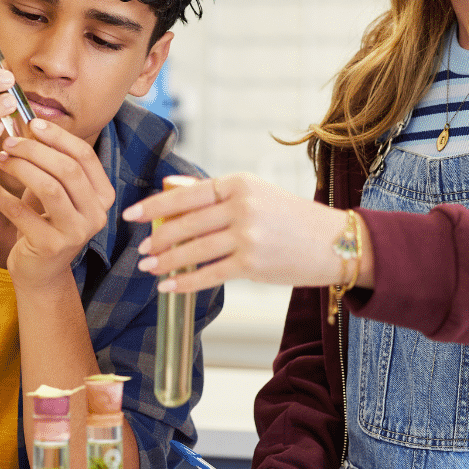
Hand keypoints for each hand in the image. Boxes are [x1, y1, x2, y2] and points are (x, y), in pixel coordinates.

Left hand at [0, 117, 115, 289]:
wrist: (42, 272)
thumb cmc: (47, 223)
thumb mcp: (56, 191)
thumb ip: (51, 163)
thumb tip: (30, 123)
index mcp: (103, 196)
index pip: (85, 156)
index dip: (58, 137)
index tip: (32, 124)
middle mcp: (96, 214)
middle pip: (67, 169)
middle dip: (35, 150)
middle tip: (9, 142)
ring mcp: (76, 232)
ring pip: (49, 187)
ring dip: (20, 168)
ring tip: (0, 159)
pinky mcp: (51, 246)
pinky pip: (21, 212)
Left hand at [122, 173, 363, 293]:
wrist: (336, 242)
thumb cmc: (293, 218)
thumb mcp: (257, 193)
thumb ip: (217, 193)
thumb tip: (174, 188)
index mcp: (240, 183)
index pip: (187, 194)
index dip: (156, 205)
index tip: (132, 213)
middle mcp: (242, 207)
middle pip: (186, 223)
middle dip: (159, 237)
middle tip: (142, 248)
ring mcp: (247, 236)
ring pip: (193, 250)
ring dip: (166, 261)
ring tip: (148, 267)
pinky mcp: (252, 265)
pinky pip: (208, 274)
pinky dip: (184, 282)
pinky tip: (168, 286)